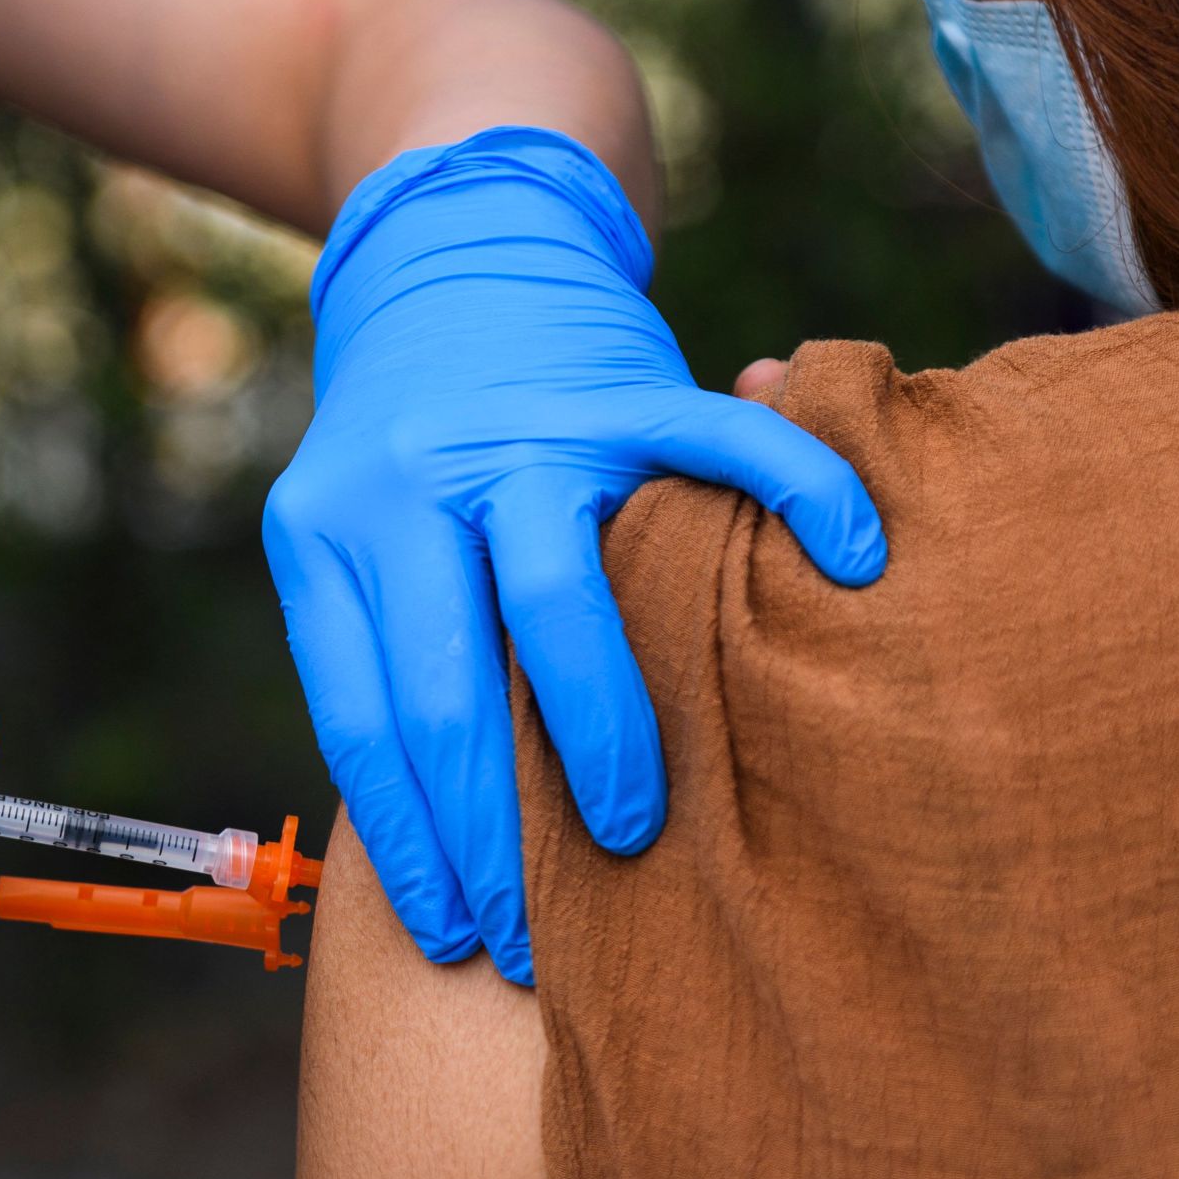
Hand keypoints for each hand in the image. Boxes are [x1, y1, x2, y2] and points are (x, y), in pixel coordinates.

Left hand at [264, 127, 884, 983]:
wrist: (452, 246)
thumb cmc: (416, 440)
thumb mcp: (356, 526)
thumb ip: (394, 633)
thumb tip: (445, 825)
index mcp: (327, 526)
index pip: (365, 717)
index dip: (414, 838)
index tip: (454, 933)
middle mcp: (408, 476)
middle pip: (449, 686)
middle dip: (495, 831)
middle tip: (539, 933)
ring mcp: (518, 428)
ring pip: (554, 603)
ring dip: (600, 736)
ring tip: (633, 831)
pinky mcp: (620, 379)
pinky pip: (720, 444)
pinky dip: (796, 493)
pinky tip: (851, 554)